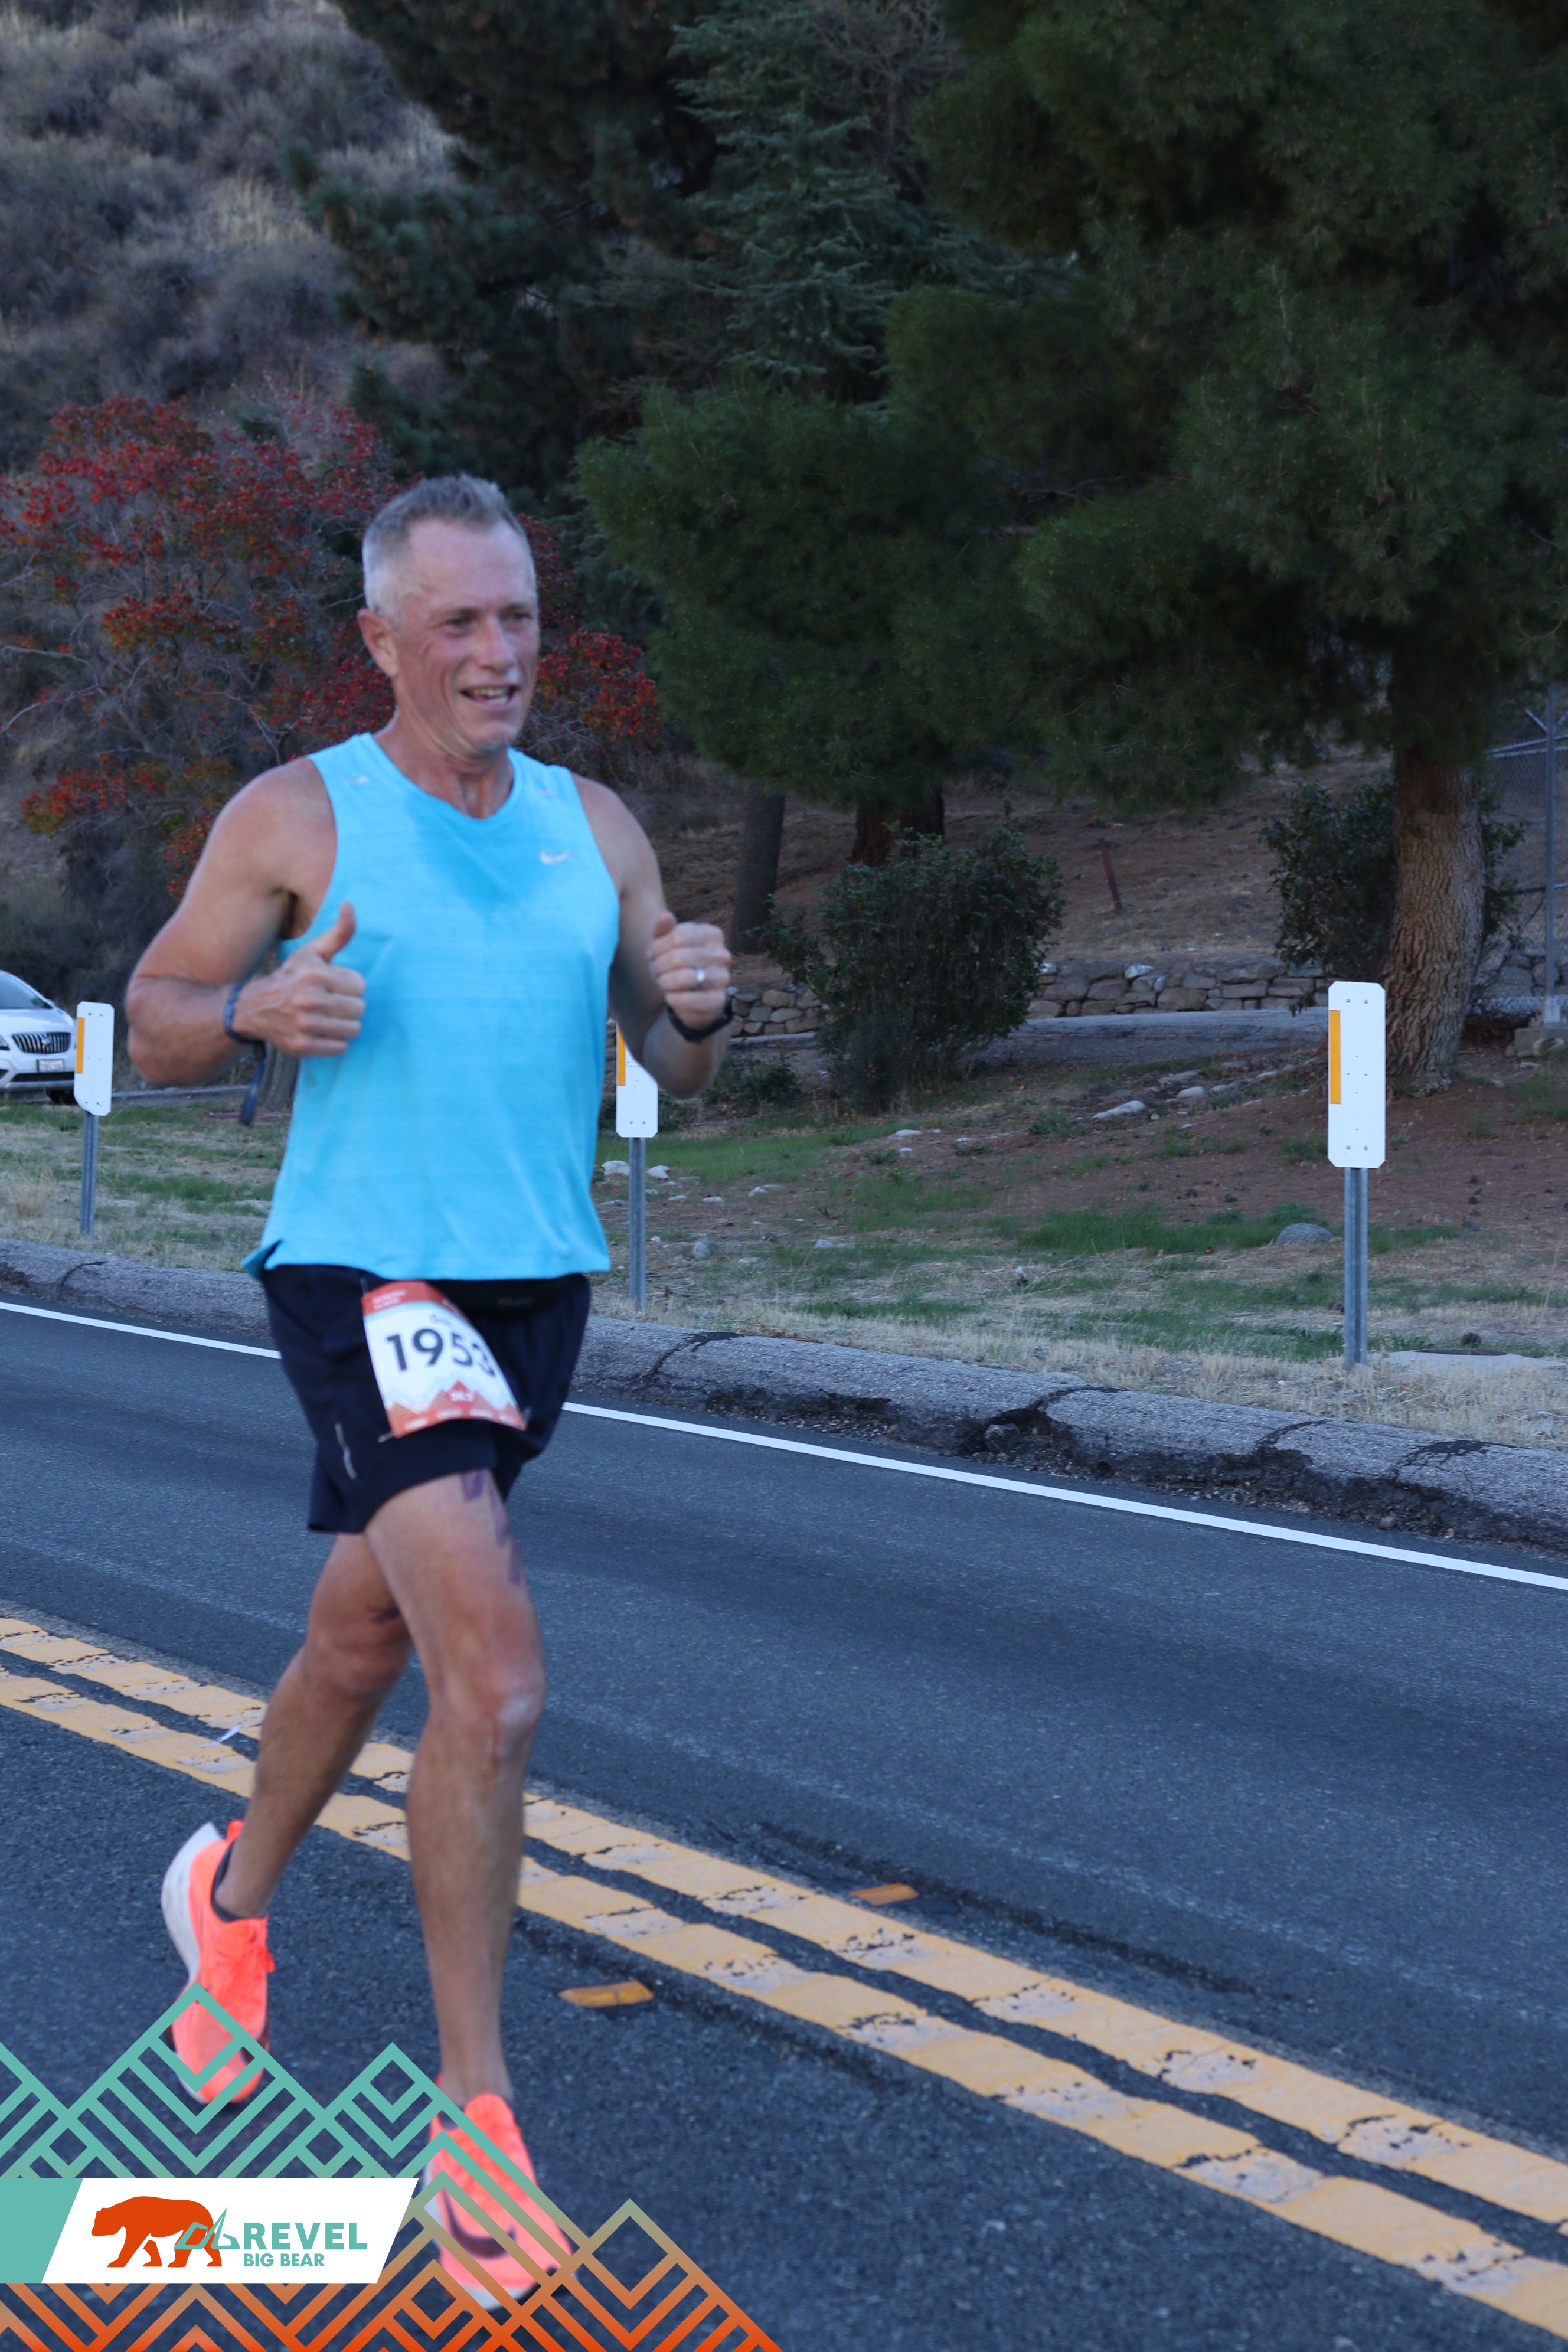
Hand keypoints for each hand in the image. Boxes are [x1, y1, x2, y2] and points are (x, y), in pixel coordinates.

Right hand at [232, 902, 364, 1057]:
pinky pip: (340, 1047)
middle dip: (349, 1005)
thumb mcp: (312, 953)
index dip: (350, 986)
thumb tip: (349, 905)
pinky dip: (335, 1041)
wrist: (254, 1008)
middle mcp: (309, 1000)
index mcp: (314, 974)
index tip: (335, 986)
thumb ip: (338, 933)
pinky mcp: (302, 1046)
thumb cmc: (291, 977)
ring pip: (353, 1029)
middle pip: (359, 1009)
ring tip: (329, 1017)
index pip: (360, 985)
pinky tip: (321, 1031)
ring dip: (345, 1024)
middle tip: (332, 1002)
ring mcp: (305, 1025)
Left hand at [648, 910, 729, 1031]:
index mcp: (712, 934)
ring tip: (663, 983)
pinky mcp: (718, 1000)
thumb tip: (665, 916)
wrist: (689, 995)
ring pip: (684, 978)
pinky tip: (671, 996)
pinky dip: (672, 998)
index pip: (678, 936)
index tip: (652, 954)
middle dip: (659, 966)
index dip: (658, 947)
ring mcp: (723, 978)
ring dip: (664, 982)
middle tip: (655, 971)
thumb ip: (662, 928)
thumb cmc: (674, 963)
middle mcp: (722, 955)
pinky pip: (687, 999)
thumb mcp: (665, 943)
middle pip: (678, 957)